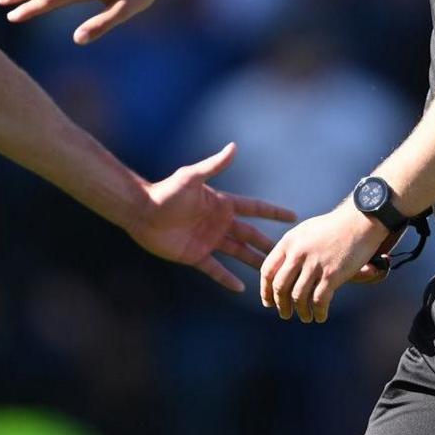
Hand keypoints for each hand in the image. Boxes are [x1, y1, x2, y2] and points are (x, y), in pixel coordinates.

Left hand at [132, 142, 296, 289]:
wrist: (142, 212)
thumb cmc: (165, 192)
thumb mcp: (191, 177)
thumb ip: (214, 165)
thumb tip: (234, 147)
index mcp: (222, 204)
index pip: (254, 208)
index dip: (272, 212)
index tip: (292, 216)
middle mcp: (219, 223)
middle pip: (250, 234)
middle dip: (268, 243)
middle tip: (288, 252)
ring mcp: (208, 240)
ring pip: (237, 253)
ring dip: (253, 262)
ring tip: (270, 274)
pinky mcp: (195, 256)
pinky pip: (215, 269)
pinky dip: (227, 279)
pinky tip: (241, 288)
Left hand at [259, 203, 393, 323]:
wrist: (361, 221)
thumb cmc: (334, 227)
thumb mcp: (306, 232)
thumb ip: (292, 249)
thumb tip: (283, 272)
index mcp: (289, 242)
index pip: (268, 271)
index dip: (265, 290)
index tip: (268, 302)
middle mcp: (298, 253)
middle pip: (280, 287)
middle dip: (281, 305)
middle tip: (285, 314)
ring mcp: (315, 264)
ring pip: (298, 297)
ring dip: (300, 311)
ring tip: (305, 317)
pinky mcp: (332, 274)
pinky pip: (319, 301)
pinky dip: (318, 312)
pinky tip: (320, 317)